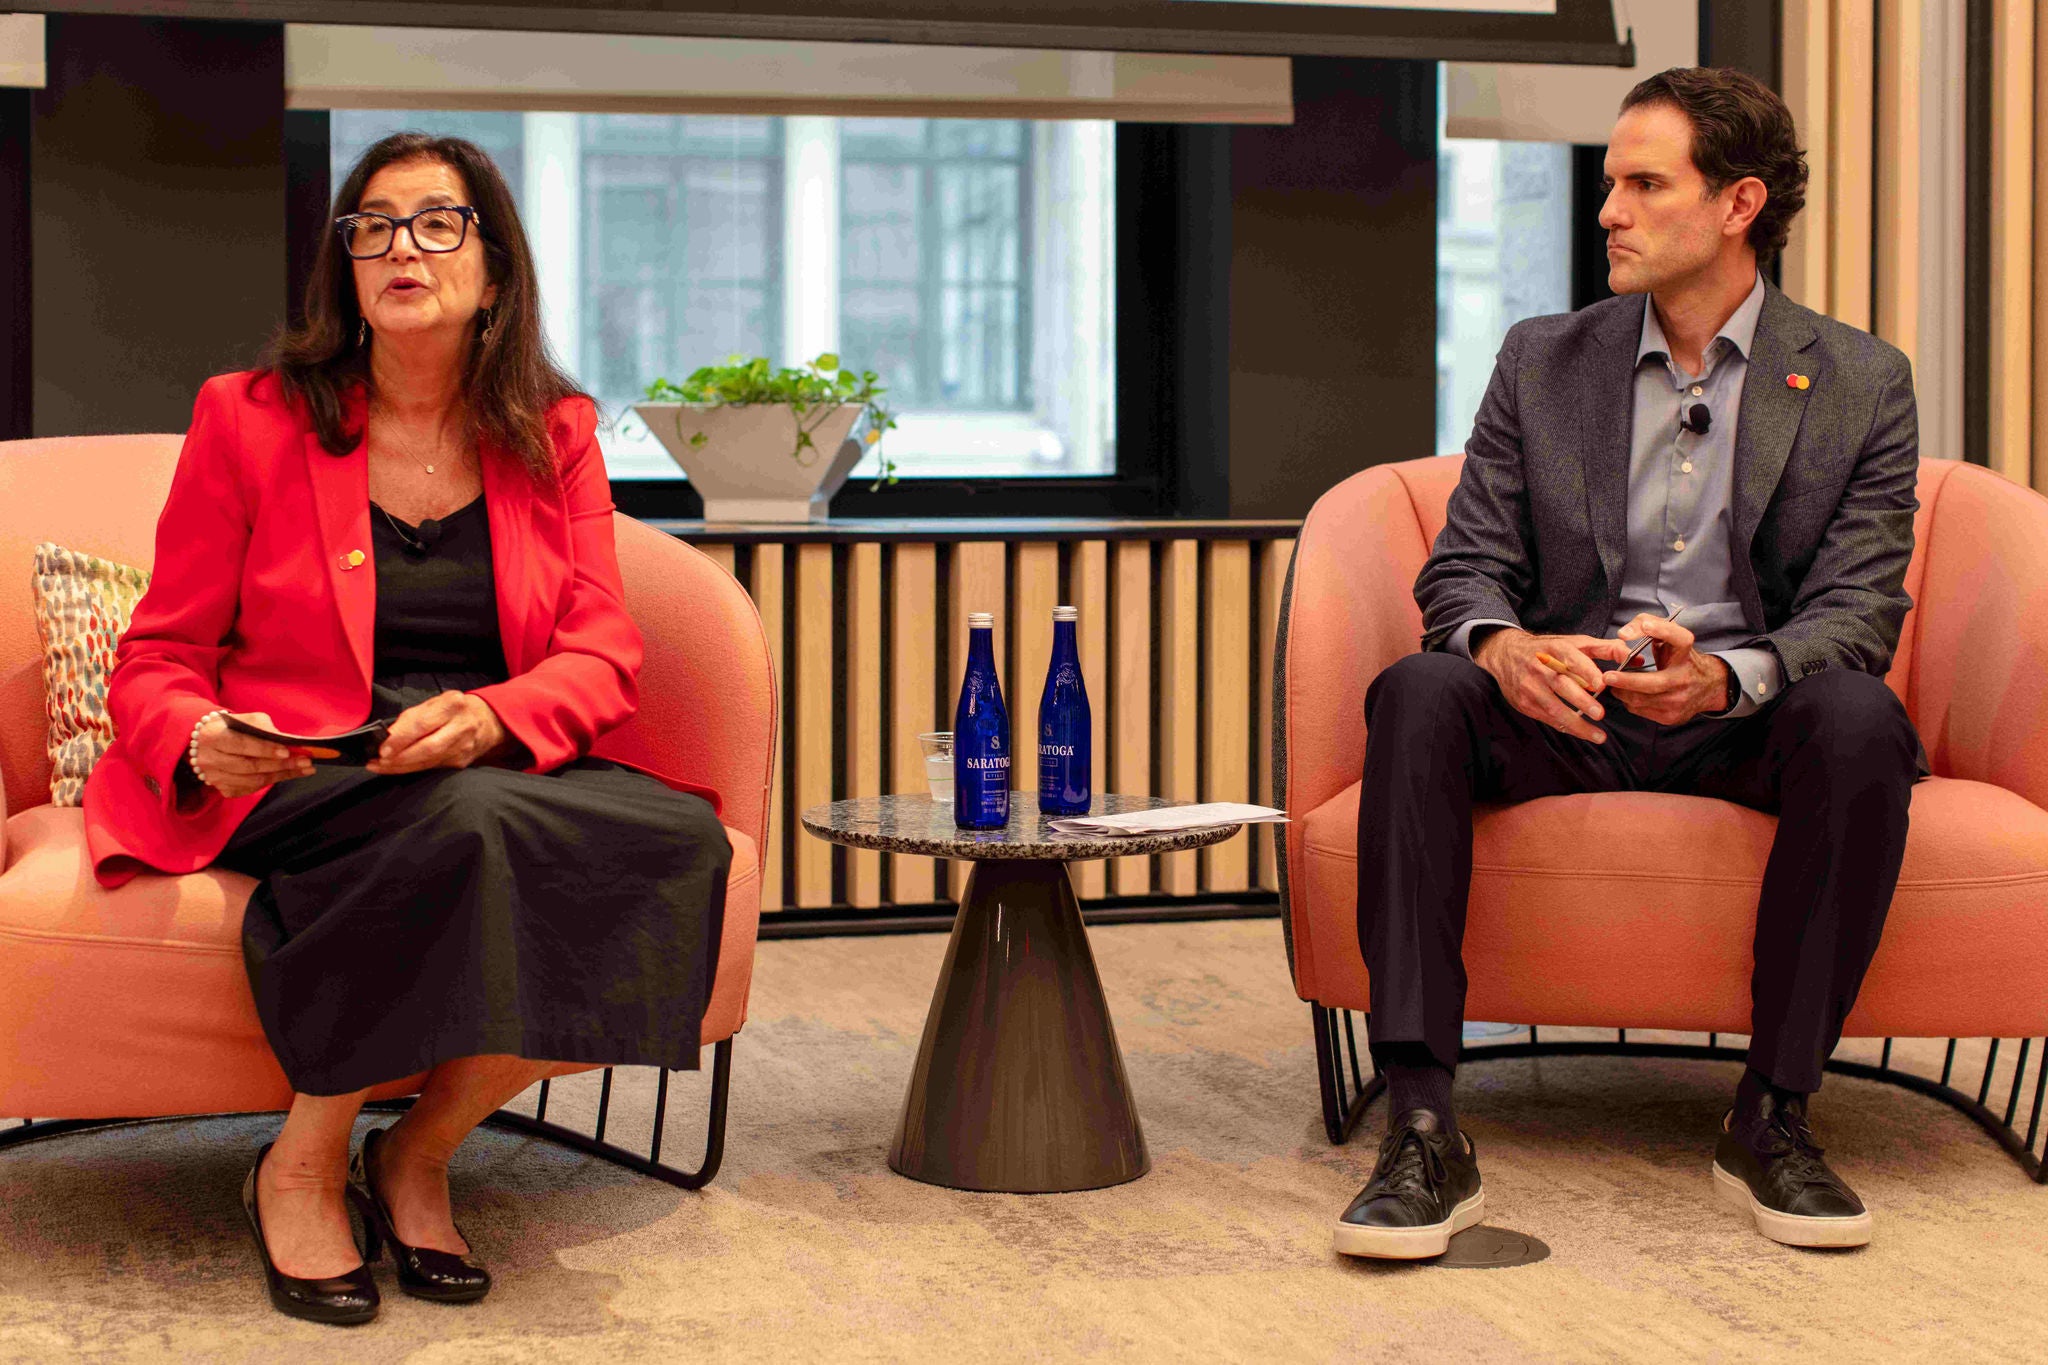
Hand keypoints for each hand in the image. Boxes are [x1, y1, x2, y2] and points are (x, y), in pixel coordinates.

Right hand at [190, 711, 313, 797]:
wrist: (206, 742)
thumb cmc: (231, 728)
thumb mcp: (244, 719)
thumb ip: (262, 727)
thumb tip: (286, 741)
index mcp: (212, 736)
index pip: (241, 744)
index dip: (264, 749)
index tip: (287, 750)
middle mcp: (209, 759)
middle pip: (249, 766)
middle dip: (280, 764)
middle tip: (305, 761)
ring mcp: (214, 778)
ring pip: (253, 780)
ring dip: (282, 775)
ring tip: (304, 769)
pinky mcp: (223, 789)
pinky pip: (251, 789)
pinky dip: (272, 781)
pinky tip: (288, 774)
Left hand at [367, 691, 510, 774]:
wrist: (488, 721)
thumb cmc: (454, 710)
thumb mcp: (435, 702)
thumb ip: (412, 717)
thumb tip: (387, 735)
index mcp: (452, 705)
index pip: (422, 724)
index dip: (400, 739)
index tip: (382, 748)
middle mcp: (461, 726)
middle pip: (427, 748)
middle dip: (399, 758)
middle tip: (377, 761)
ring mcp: (463, 747)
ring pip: (427, 761)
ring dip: (400, 766)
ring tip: (379, 766)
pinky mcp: (461, 762)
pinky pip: (432, 768)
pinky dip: (411, 769)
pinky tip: (396, 768)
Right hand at [1473, 628, 1628, 743]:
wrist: (1506, 654)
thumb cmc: (1548, 650)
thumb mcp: (1575, 643)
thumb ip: (1606, 649)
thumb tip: (1635, 659)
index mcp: (1555, 648)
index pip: (1571, 657)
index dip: (1586, 670)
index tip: (1601, 684)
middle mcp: (1540, 667)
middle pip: (1560, 684)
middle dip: (1581, 700)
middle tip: (1600, 714)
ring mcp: (1530, 686)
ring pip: (1553, 707)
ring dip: (1576, 723)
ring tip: (1597, 735)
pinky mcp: (1524, 702)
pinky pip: (1546, 717)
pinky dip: (1564, 726)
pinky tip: (1581, 733)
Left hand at [1599, 613, 1730, 725]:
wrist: (1707, 687)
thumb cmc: (1679, 658)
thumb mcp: (1669, 638)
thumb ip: (1646, 624)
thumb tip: (1624, 634)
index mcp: (1686, 652)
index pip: (1679, 638)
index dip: (1662, 630)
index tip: (1646, 626)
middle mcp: (1685, 677)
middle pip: (1654, 682)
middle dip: (1627, 681)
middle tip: (1607, 676)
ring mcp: (1679, 700)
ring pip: (1642, 699)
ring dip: (1622, 692)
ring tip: (1613, 683)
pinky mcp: (1672, 716)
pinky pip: (1641, 710)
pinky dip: (1629, 701)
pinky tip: (1627, 694)